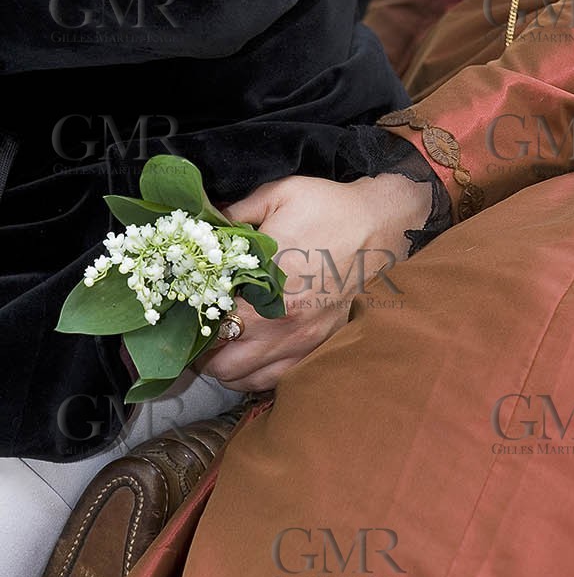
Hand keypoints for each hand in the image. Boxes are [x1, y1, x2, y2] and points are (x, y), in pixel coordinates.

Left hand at [200, 173, 431, 391]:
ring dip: (226, 365)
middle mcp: (282, 324)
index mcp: (266, 287)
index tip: (183, 310)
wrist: (386, 227)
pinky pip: (273, 381)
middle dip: (202, 349)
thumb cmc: (333, 209)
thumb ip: (236, 212)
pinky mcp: (319, 349)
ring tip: (223, 343)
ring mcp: (302, 342)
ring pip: (243, 379)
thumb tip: (204, 222)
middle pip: (219, 363)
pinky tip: (251, 352)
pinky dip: (254, 374)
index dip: (187, 322)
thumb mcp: (280, 195)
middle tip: (200, 327)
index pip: (208, 323)